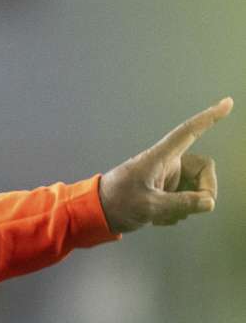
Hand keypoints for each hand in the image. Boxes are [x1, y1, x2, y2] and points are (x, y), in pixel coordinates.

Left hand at [99, 97, 232, 232]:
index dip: (209, 117)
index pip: (189, 132)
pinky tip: (158, 219)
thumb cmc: (116, 203)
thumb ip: (182, 204)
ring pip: (194, 188)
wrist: (94, 215)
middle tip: (195, 209)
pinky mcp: (162, 191)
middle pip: (202, 170)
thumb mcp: (150, 206)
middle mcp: (166, 164)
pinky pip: (182, 199)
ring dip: (186, 205)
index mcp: (161, 157)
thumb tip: (208, 203)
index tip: (227, 103)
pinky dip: (176, 211)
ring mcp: (165, 178)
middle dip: (203, 190)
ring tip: (163, 216)